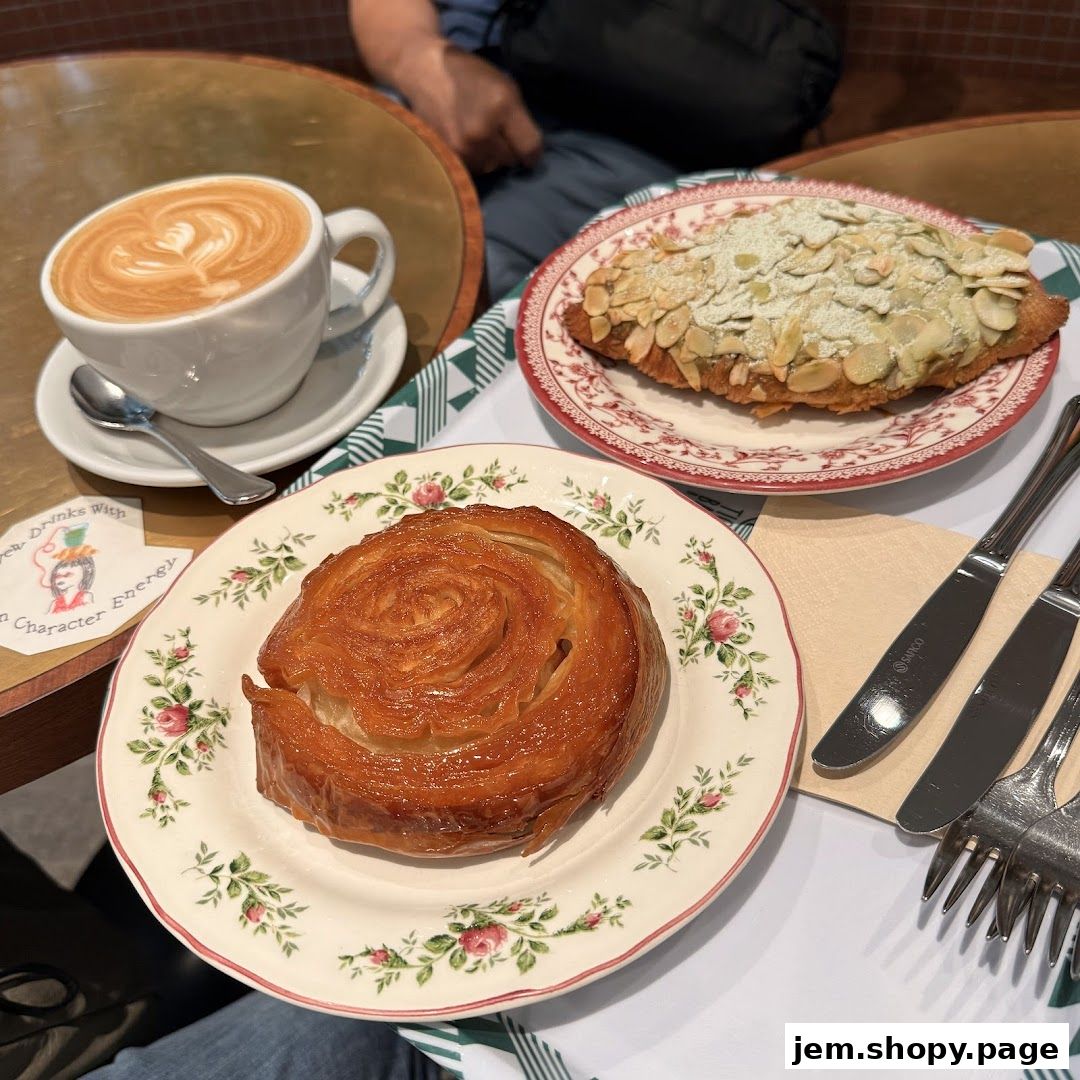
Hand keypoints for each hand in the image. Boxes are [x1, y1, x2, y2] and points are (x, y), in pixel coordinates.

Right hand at [393, 40, 542, 172]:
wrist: (426, 72)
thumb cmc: (471, 75)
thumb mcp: (506, 87)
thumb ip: (522, 121)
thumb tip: (532, 156)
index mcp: (502, 108)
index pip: (530, 149)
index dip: (533, 151)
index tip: (527, 147)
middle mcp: (481, 132)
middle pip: (510, 161)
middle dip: (508, 149)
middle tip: (495, 131)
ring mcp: (462, 147)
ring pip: (490, 168)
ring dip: (490, 157)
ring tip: (478, 135)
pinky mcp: (446, 155)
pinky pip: (472, 169)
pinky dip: (473, 159)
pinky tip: (466, 141)